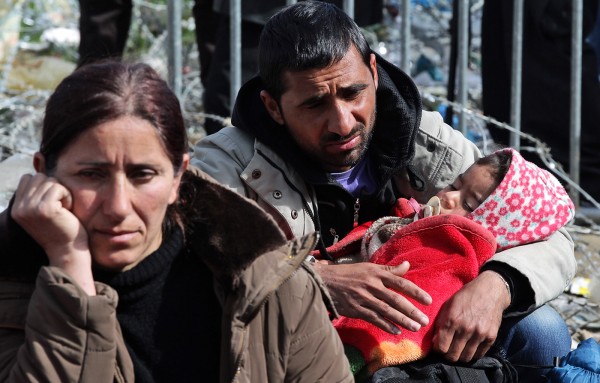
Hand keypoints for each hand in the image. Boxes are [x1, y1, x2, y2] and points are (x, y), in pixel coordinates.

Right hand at [11, 173, 95, 294]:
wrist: (68, 250)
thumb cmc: (61, 228)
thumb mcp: (41, 211)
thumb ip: (35, 195)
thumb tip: (39, 170)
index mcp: (16, 209)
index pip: (27, 178)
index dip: (44, 186)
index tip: (52, 203)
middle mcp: (20, 208)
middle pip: (38, 177)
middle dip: (53, 188)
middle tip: (59, 206)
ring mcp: (31, 208)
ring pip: (49, 181)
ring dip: (61, 192)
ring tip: (63, 209)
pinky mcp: (45, 208)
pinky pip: (58, 187)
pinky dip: (67, 196)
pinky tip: (67, 210)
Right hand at [314, 261, 430, 332]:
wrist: (325, 280)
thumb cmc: (349, 273)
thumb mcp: (369, 267)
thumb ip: (389, 269)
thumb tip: (407, 265)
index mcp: (376, 273)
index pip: (400, 282)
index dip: (415, 292)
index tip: (428, 301)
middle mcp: (371, 285)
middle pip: (396, 299)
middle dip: (412, 311)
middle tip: (425, 320)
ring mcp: (363, 298)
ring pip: (386, 311)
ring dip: (402, 320)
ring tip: (415, 327)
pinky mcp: (355, 309)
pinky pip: (373, 318)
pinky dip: (385, 325)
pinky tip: (396, 331)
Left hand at [432, 271, 510, 361]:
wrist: (490, 291)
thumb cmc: (465, 296)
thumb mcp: (448, 305)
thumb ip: (440, 323)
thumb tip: (435, 342)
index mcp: (452, 320)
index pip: (441, 347)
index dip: (438, 349)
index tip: (439, 346)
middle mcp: (465, 329)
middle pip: (452, 356)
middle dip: (447, 355)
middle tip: (448, 349)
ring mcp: (479, 334)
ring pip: (465, 358)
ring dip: (460, 356)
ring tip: (459, 348)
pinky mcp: (491, 337)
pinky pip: (479, 355)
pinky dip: (473, 353)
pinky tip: (470, 346)